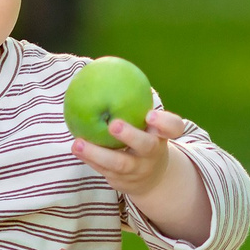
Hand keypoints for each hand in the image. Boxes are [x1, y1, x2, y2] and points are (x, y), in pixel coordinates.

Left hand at [71, 107, 189, 196]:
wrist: (151, 176)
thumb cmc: (144, 136)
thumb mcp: (146, 122)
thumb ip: (133, 101)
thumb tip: (102, 67)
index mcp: (162, 135)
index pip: (173, 127)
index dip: (163, 122)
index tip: (150, 115)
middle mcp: (153, 153)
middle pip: (146, 146)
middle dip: (130, 136)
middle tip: (112, 124)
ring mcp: (139, 170)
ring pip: (119, 163)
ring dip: (97, 154)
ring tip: (77, 144)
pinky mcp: (123, 182)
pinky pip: (104, 170)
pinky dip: (90, 159)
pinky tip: (76, 148)